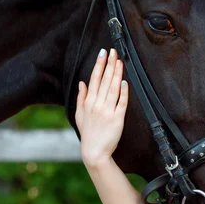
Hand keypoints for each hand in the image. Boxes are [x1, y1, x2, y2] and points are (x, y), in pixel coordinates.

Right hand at [75, 48, 128, 166]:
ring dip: (117, 74)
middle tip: (114, 51)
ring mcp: (107, 111)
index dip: (99, 65)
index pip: (94, 79)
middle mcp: (97, 104)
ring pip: (113, 88)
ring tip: (120, 61)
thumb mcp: (79, 115)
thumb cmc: (88, 133)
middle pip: (105, 80)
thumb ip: (81, 97)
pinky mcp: (117, 119)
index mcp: (88, 102)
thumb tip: (82, 82)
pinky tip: (125, 82)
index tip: (103, 53)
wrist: (94, 151)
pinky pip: (122, 103)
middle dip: (110, 64)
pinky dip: (123, 92)